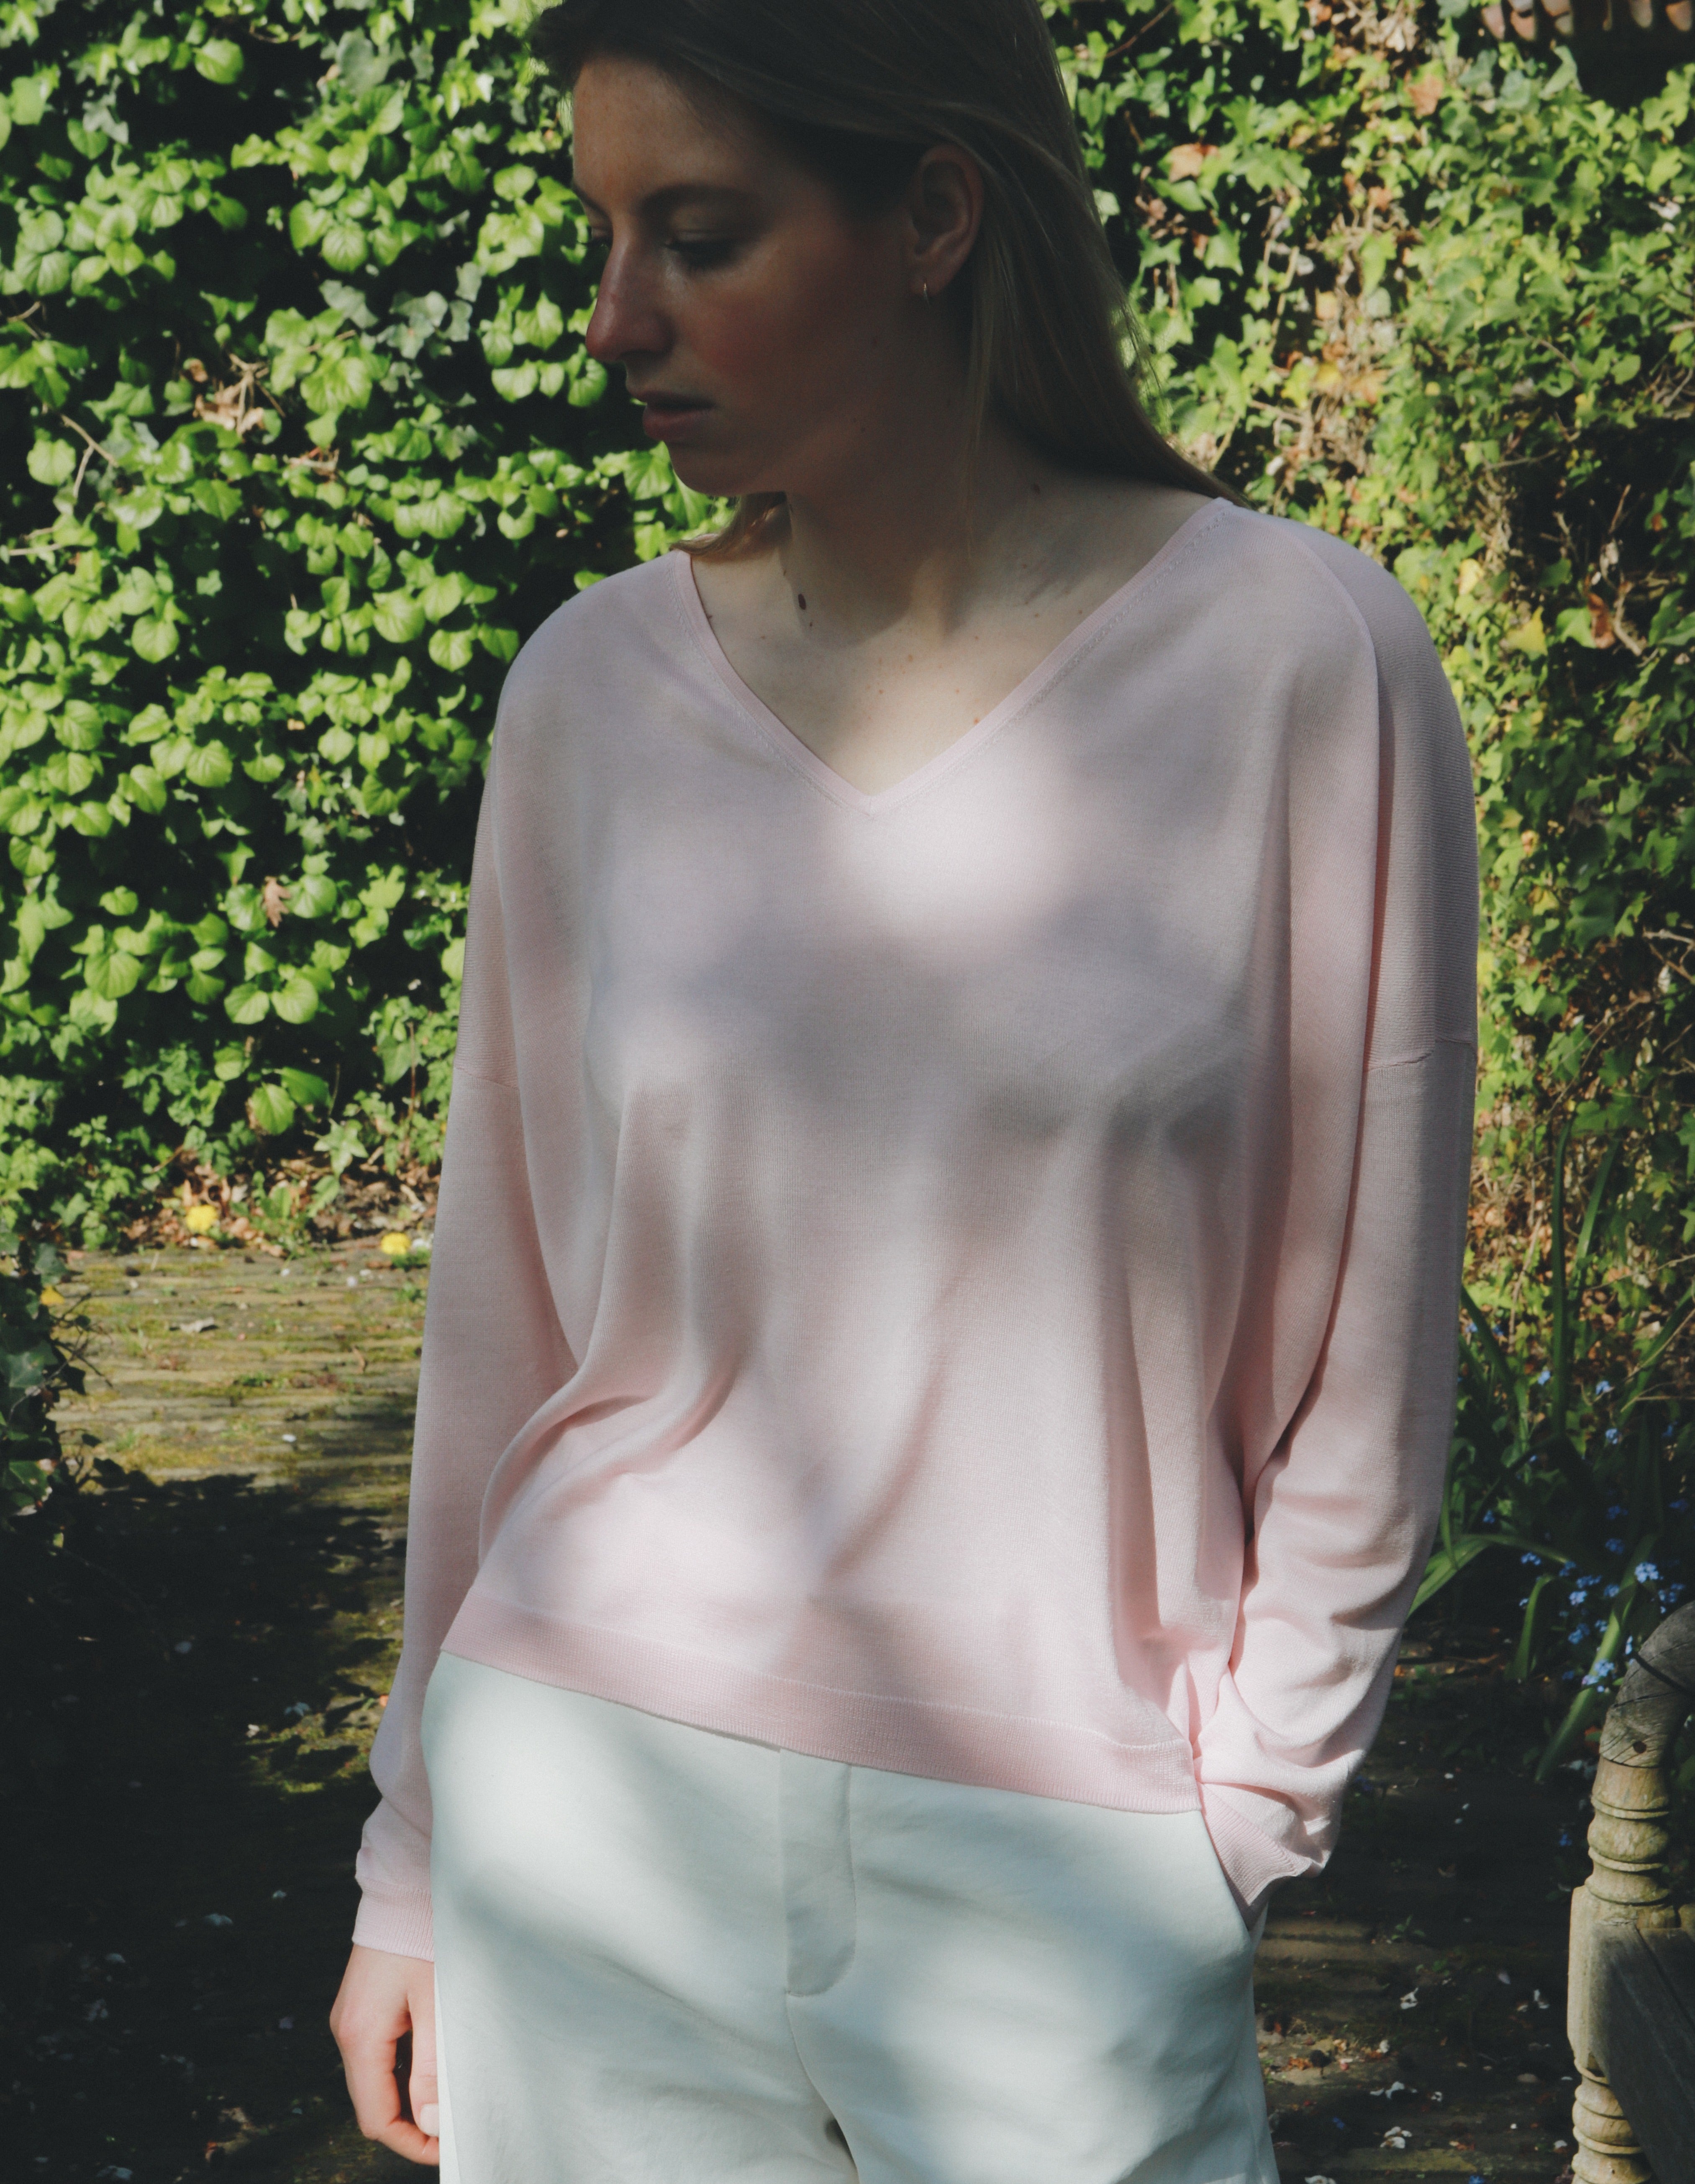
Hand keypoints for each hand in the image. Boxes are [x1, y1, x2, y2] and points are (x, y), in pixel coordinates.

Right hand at [329, 1943, 440, 2164]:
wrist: (406, 1884)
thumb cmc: (425, 1937)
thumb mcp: (437, 2004)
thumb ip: (432, 2068)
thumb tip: (432, 2125)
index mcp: (360, 2037)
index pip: (377, 2118)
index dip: (411, 2142)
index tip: (447, 2150)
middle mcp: (346, 2031)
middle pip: (372, 2103)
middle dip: (410, 2125)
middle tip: (452, 2129)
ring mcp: (350, 2018)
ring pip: (374, 2081)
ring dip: (407, 2098)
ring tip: (447, 2099)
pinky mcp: (361, 2006)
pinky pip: (377, 2054)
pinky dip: (402, 2071)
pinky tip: (432, 2064)